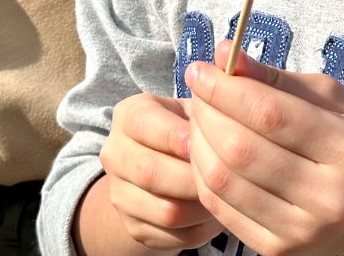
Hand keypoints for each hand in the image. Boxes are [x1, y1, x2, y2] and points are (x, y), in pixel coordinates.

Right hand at [94, 93, 221, 251]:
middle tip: (225, 176)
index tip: (206, 143)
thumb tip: (228, 106)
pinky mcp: (134, 228)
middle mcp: (115, 154)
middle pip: (149, 172)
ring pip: (165, 211)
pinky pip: (173, 237)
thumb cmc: (188, 129)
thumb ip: (206, 107)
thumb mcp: (192, 109)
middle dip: (193, 177)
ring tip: (226, 197)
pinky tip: (217, 214)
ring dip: (202, 207)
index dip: (177, 136)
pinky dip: (201, 229)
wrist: (162, 165)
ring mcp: (120, 195)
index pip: (145, 124)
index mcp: (128, 116)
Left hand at [184, 41, 343, 254]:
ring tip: (198, 116)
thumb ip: (276, 78)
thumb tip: (222, 52)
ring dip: (197, 142)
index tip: (201, 68)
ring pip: (223, 181)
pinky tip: (207, 150)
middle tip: (197, 89)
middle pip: (241, 149)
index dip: (225, 89)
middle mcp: (331, 198)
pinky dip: (204, 174)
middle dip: (206, 112)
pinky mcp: (280, 251)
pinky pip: (221, 209)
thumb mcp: (332, 100)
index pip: (271, 115)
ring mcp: (304, 231)